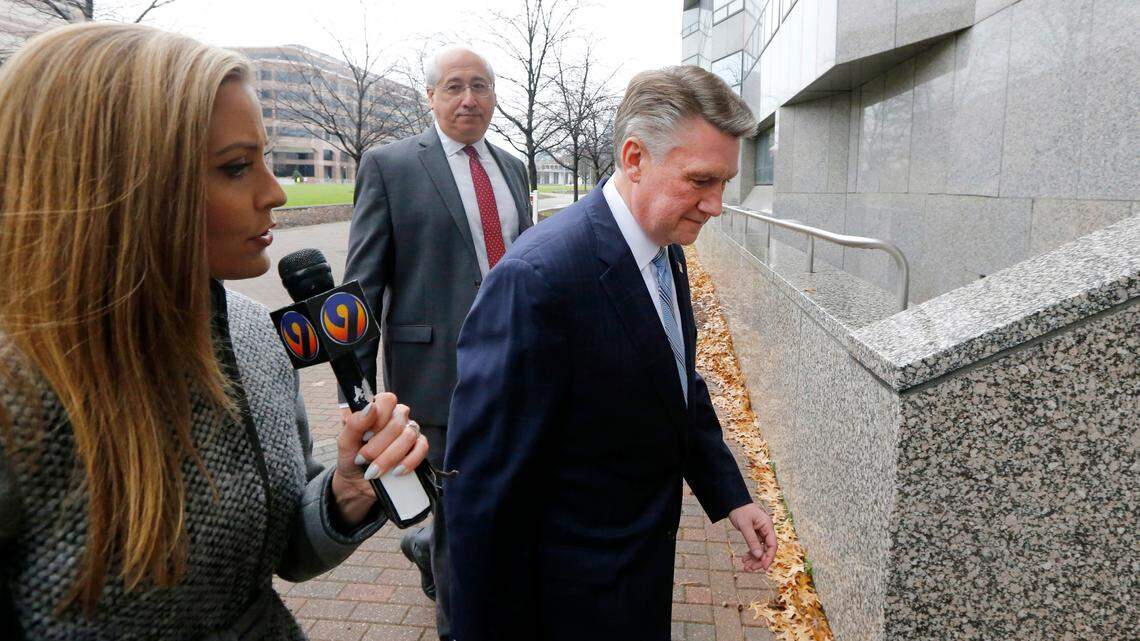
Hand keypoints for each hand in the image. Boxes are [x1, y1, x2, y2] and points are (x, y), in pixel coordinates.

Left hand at [330, 393, 428, 526]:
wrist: (357, 482)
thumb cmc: (351, 457)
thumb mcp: (345, 442)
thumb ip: (354, 423)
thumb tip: (371, 407)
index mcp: (378, 409)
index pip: (387, 400)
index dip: (378, 418)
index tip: (364, 436)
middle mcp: (397, 417)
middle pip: (397, 423)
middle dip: (377, 446)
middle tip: (362, 459)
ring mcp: (410, 431)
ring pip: (408, 436)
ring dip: (389, 457)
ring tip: (373, 471)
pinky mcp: (418, 448)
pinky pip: (422, 448)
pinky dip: (408, 462)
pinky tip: (395, 472)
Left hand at [728, 503, 776, 571]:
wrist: (734, 503)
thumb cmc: (740, 511)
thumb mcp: (745, 526)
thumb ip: (752, 541)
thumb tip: (759, 556)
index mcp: (768, 526)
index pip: (772, 545)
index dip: (769, 557)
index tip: (763, 567)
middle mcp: (766, 530)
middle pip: (767, 550)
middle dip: (759, 561)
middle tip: (749, 569)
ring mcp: (761, 533)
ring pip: (760, 550)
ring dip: (754, 559)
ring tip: (745, 567)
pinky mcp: (755, 534)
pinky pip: (755, 547)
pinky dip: (750, 554)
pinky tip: (744, 559)